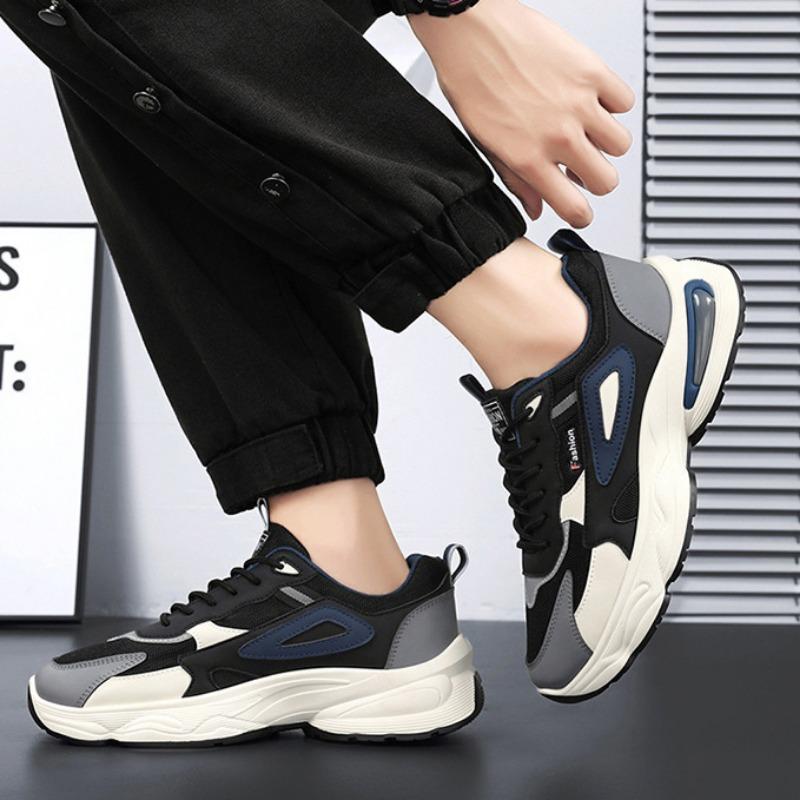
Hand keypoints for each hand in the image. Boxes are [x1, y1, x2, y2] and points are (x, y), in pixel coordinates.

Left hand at [410, 0, 634, 226]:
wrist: (471, 30)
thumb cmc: (471, 82)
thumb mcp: (487, 144)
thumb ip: (516, 181)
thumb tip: (536, 209)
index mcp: (529, 159)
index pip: (575, 208)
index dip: (581, 214)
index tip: (579, 209)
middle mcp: (558, 135)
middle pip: (606, 181)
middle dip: (596, 179)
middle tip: (582, 166)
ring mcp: (579, 104)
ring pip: (620, 145)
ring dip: (605, 142)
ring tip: (584, 129)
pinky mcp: (592, 71)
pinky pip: (625, 102)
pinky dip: (613, 104)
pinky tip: (591, 100)